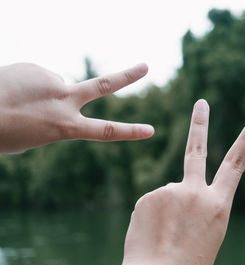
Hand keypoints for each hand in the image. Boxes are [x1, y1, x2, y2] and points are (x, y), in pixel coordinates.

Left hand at [0, 63, 153, 153]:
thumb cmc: (1, 133)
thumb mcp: (33, 139)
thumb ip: (53, 119)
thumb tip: (59, 95)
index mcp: (64, 126)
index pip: (106, 131)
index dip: (130, 131)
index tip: (150, 131)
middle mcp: (63, 100)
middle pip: (103, 85)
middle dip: (128, 76)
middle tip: (145, 66)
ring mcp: (50, 80)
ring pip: (57, 85)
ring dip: (43, 93)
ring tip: (19, 100)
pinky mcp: (36, 67)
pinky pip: (40, 77)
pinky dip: (29, 84)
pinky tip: (13, 90)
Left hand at [122, 100, 244, 264]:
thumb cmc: (189, 261)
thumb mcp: (207, 231)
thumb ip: (196, 202)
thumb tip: (175, 186)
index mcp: (218, 204)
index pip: (235, 164)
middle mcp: (195, 192)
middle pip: (197, 149)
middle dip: (200, 123)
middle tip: (201, 103)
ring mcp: (170, 191)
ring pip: (169, 193)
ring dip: (167, 211)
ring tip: (165, 236)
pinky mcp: (148, 196)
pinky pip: (151, 203)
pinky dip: (152, 217)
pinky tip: (153, 234)